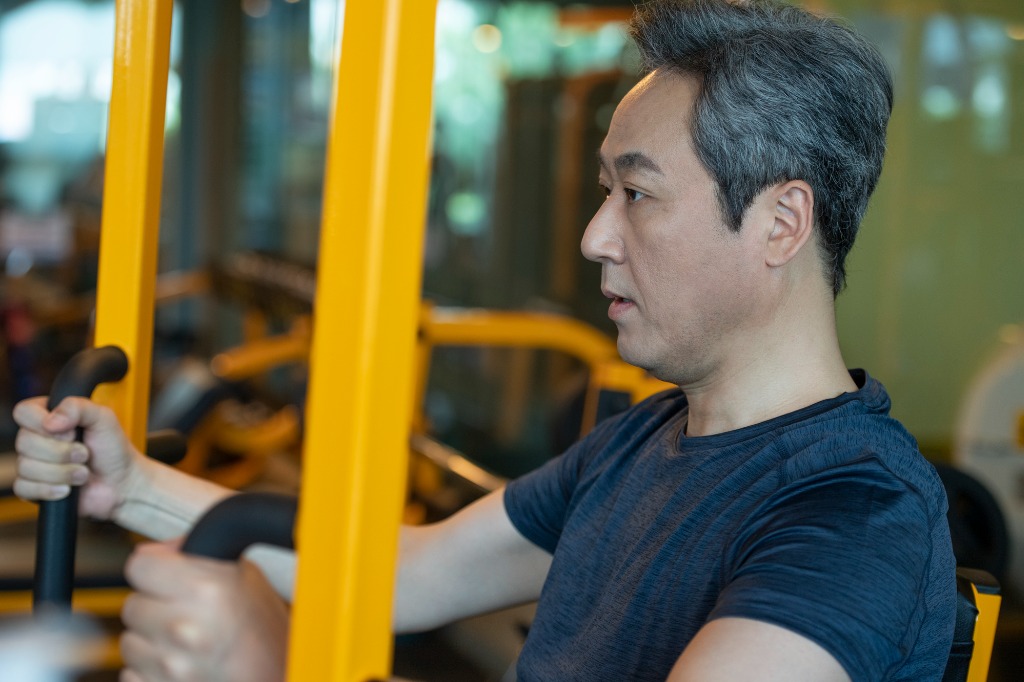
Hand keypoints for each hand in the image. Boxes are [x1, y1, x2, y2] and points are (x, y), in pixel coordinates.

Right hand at [13, 396, 138, 518]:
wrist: (120, 483)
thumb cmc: (111, 448)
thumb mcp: (103, 418)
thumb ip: (78, 407)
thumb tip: (50, 421)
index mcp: (48, 416)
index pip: (23, 412)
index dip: (42, 422)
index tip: (70, 431)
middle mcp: (36, 439)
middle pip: (23, 441)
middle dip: (61, 452)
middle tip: (84, 454)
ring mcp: (32, 464)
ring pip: (26, 467)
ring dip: (62, 472)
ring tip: (83, 472)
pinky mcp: (32, 488)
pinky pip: (25, 488)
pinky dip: (51, 489)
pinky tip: (68, 488)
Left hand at [120, 541, 288, 681]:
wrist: (283, 678)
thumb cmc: (267, 636)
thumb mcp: (246, 579)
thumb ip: (198, 557)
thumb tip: (157, 552)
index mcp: (206, 590)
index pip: (139, 567)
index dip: (154, 570)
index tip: (165, 577)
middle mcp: (183, 627)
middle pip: (132, 605)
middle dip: (155, 607)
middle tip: (184, 613)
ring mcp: (170, 664)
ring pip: (129, 642)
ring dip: (151, 642)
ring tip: (186, 642)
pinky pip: (132, 673)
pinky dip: (150, 670)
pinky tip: (181, 664)